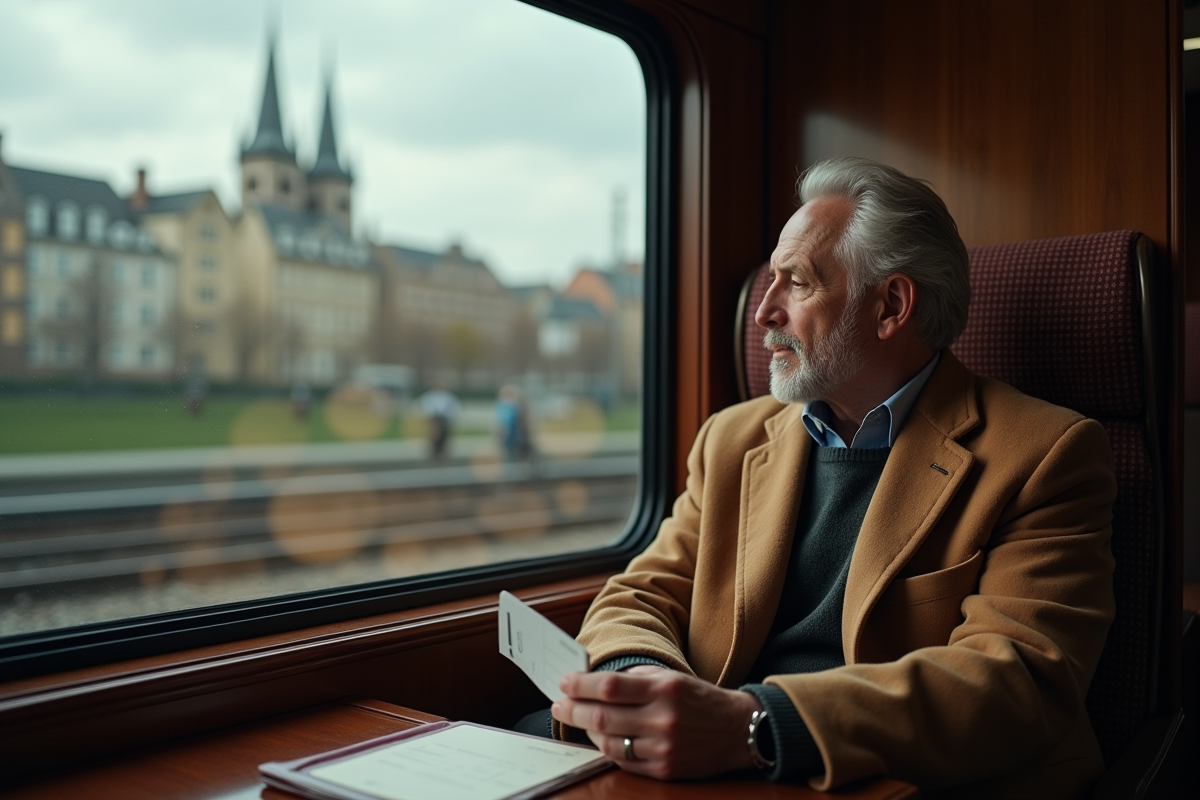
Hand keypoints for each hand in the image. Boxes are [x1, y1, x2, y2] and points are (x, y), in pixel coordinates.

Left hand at [551, 665, 761, 779]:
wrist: (738, 730)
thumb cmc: (698, 699)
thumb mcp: (671, 677)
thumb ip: (635, 679)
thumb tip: (593, 680)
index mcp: (664, 689)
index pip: (610, 687)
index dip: (581, 685)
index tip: (564, 683)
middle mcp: (663, 719)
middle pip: (603, 716)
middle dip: (573, 709)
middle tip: (559, 704)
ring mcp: (663, 748)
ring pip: (609, 742)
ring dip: (587, 730)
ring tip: (579, 720)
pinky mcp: (665, 770)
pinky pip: (624, 761)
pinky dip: (607, 749)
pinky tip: (601, 738)